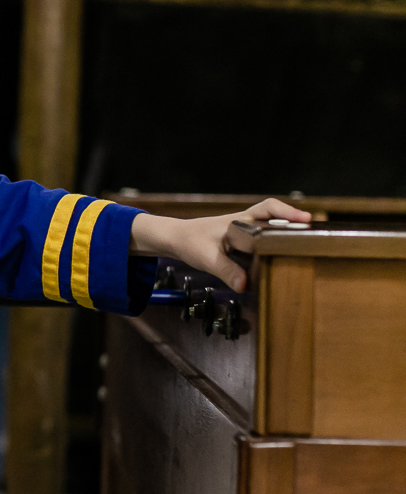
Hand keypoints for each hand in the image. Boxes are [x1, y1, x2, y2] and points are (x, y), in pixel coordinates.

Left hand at [131, 198, 310, 291]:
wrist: (177, 239)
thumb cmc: (190, 242)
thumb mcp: (206, 258)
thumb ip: (225, 270)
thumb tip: (245, 285)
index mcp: (240, 221)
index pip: (268, 208)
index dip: (288, 213)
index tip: (306, 220)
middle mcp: (247, 223)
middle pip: (277, 217)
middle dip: (297, 224)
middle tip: (316, 234)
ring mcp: (247, 232)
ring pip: (273, 229)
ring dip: (288, 235)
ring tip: (307, 246)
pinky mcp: (246, 243)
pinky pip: (266, 241)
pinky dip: (277, 247)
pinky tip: (286, 259)